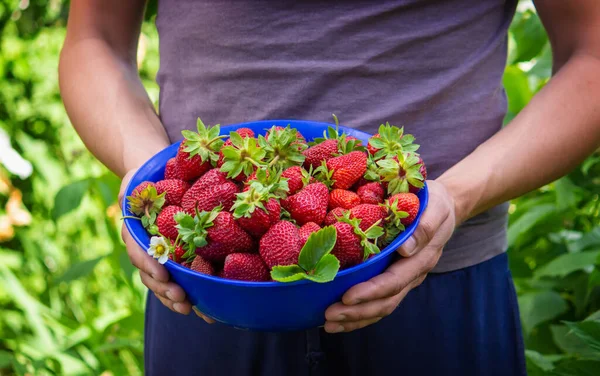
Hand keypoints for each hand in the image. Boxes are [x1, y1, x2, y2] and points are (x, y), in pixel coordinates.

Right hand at [118, 169, 213, 322]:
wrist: (151, 183)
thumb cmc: (144, 183)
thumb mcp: (135, 184)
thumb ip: (132, 193)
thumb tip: (130, 195)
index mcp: (134, 234)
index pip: (139, 253)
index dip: (149, 265)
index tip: (163, 273)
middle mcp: (143, 250)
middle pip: (150, 275)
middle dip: (164, 288)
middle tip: (181, 296)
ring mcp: (156, 258)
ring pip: (161, 284)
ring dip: (173, 297)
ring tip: (188, 307)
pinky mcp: (172, 261)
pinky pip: (174, 281)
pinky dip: (183, 295)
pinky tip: (196, 306)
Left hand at [323, 180, 455, 332]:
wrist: (445, 208)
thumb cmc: (434, 203)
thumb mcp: (435, 207)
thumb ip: (425, 227)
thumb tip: (405, 249)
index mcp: (421, 258)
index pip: (394, 281)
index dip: (371, 291)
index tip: (347, 297)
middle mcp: (413, 275)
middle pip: (385, 301)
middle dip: (357, 312)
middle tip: (329, 315)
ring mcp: (405, 280)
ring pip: (381, 307)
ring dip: (355, 318)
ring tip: (329, 324)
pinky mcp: (395, 279)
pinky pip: (379, 302)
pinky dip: (359, 313)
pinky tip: (339, 318)